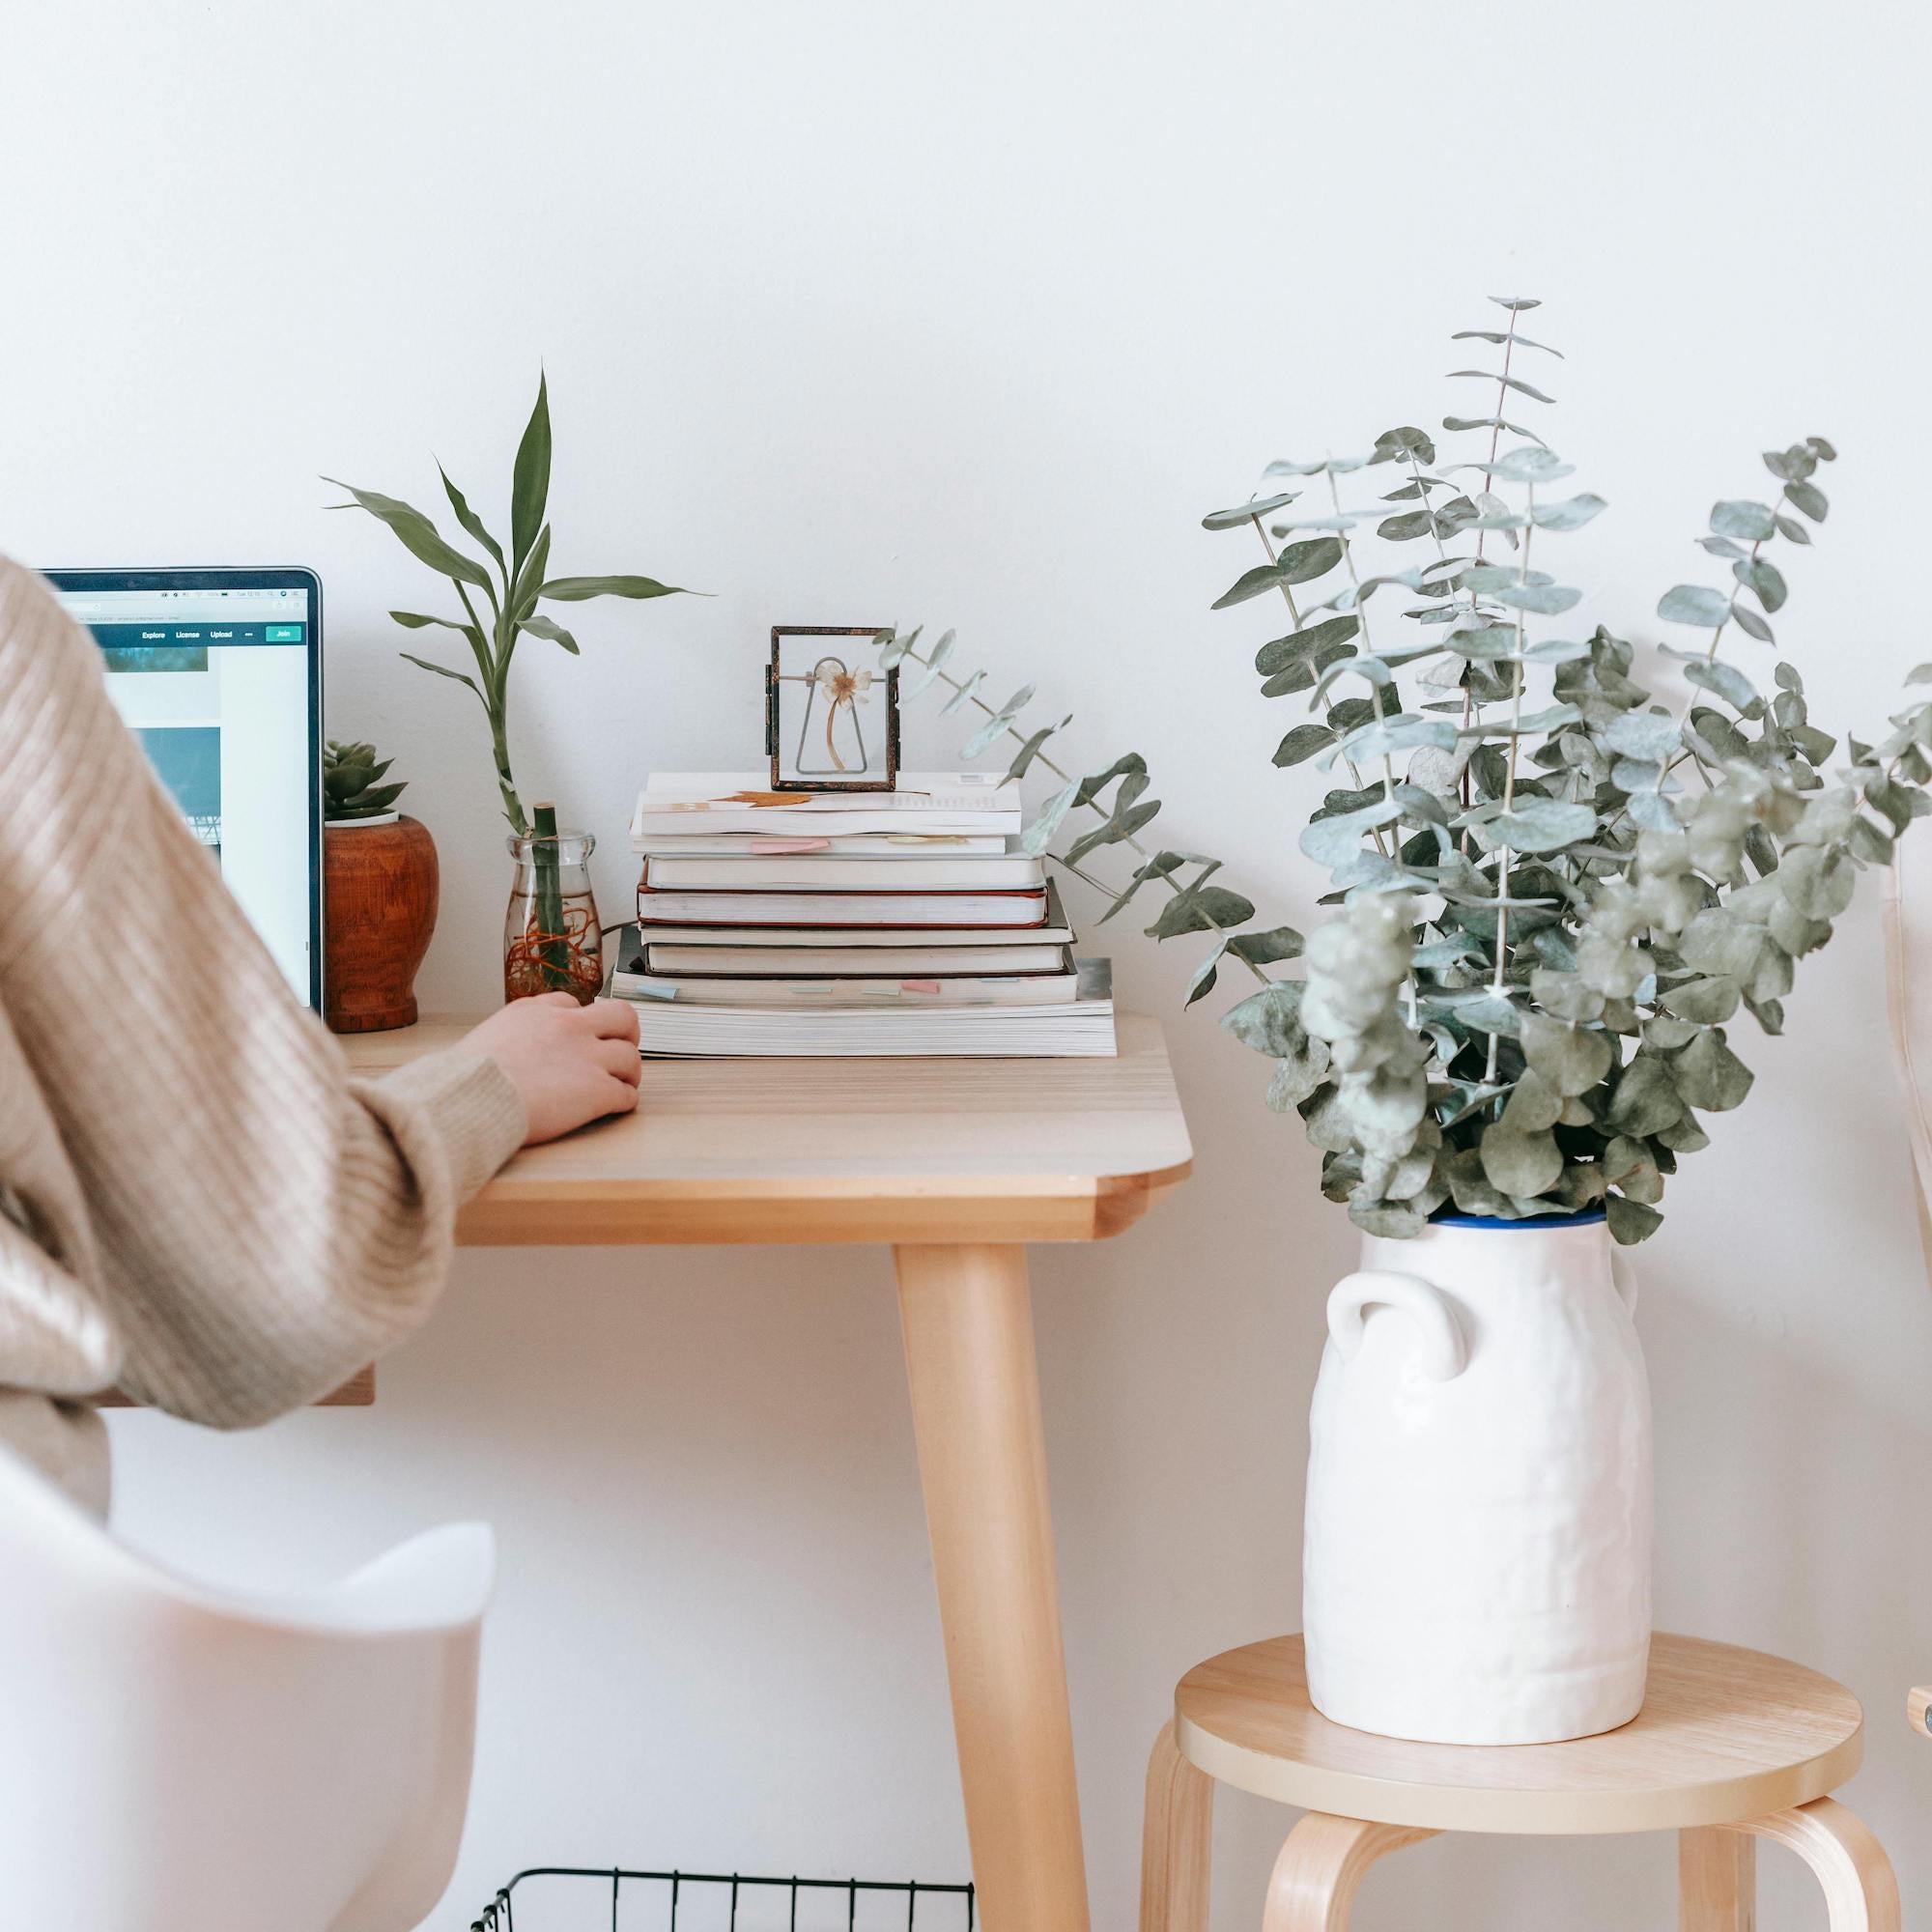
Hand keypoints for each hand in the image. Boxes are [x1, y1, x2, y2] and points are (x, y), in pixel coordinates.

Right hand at [461, 994, 641, 1144]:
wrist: (468, 1099)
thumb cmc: (464, 1079)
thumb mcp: (484, 1038)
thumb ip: (511, 1036)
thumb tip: (512, 1051)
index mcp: (536, 1012)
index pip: (572, 1004)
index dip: (580, 1021)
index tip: (579, 1034)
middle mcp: (567, 1027)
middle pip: (621, 1016)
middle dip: (626, 1033)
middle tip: (622, 1047)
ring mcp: (586, 1057)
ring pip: (630, 1057)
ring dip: (628, 1072)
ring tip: (622, 1083)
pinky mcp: (597, 1090)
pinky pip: (626, 1093)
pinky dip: (625, 1100)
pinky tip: (615, 1106)